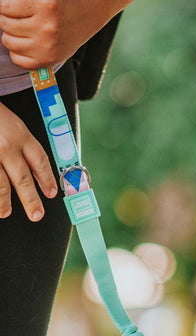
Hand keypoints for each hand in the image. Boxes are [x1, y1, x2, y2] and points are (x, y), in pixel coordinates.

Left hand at [0, 0, 95, 69]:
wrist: (88, 13)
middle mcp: (47, 28)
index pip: (4, 6)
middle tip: (20, 14)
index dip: (3, 2)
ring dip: (11, 34)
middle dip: (7, 16)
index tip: (12, 1)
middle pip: (4, 23)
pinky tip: (27, 42)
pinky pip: (18, 60)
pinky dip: (18, 51)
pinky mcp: (49, 61)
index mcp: (45, 4)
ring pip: (8, 41)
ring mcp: (48, 47)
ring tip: (24, 27)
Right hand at [0, 102, 56, 220]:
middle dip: (31, 200)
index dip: (47, 180)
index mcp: (19, 133)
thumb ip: (20, 142)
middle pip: (22, 179)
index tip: (51, 193)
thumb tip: (32, 168)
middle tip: (37, 215)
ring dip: (3, 202)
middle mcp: (5, 145)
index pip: (40, 161)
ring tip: (6, 213)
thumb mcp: (9, 120)